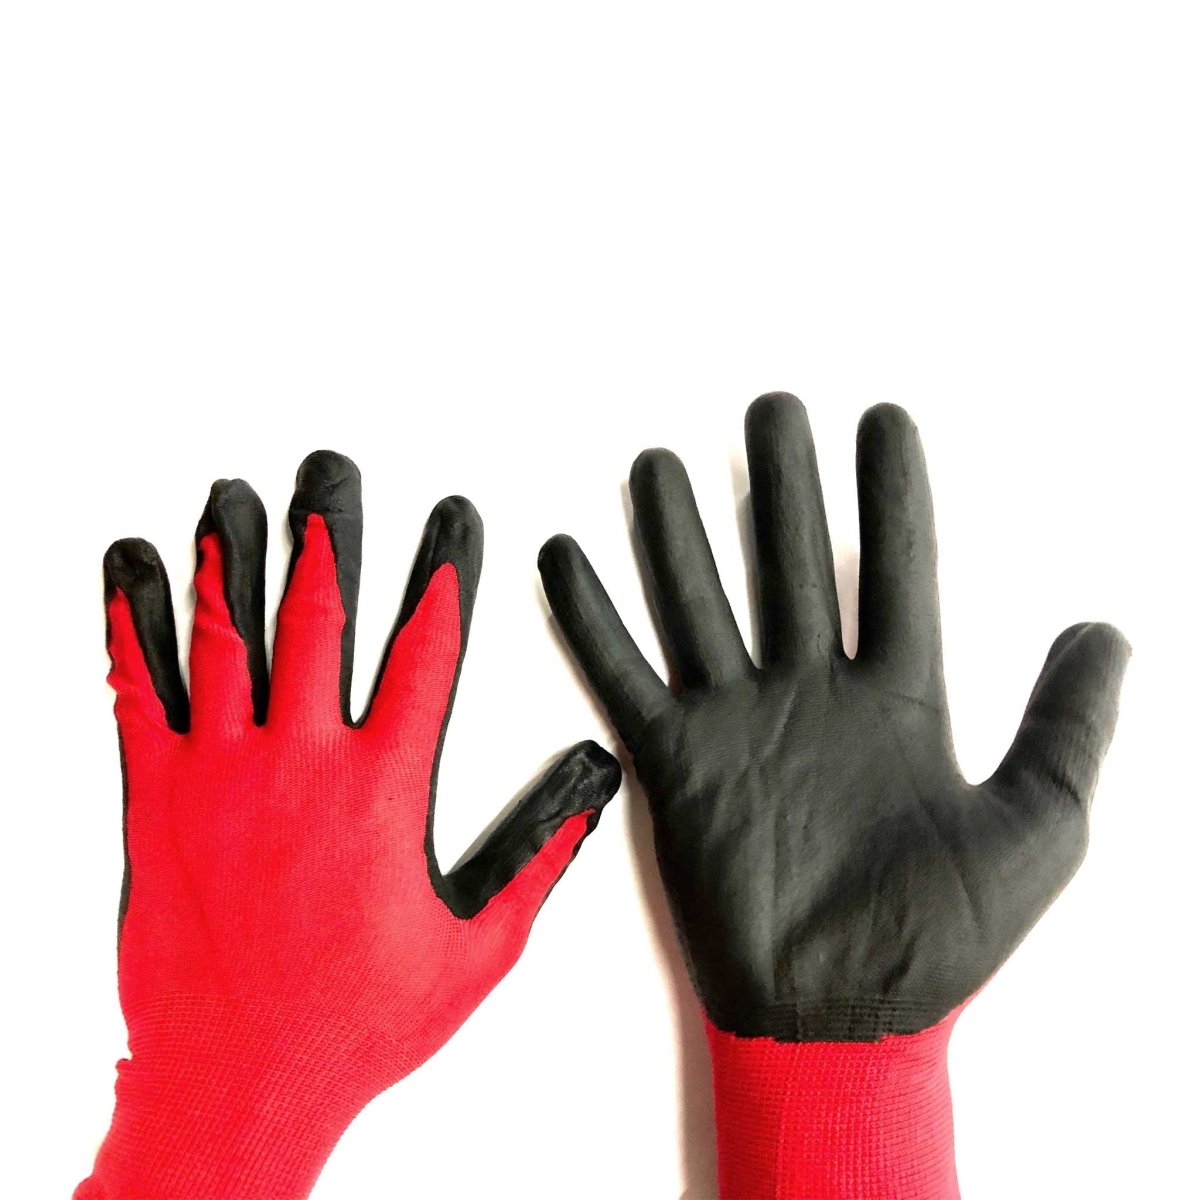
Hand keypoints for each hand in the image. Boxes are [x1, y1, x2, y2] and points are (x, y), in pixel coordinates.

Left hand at [79, 451, 618, 1199]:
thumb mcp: (477, 950)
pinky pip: (138, 692)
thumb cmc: (353, 1023)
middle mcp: (301, 766)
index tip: (451, 523)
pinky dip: (133, 622)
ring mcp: (221, 776)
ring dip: (236, 556)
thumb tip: (590, 786)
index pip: (425, 653)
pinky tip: (134, 570)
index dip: (443, 576)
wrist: (236, 1082)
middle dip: (330, 534)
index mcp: (384, 792)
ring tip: (238, 493)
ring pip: (228, 637)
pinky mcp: (155, 800)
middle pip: (320, 618)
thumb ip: (537, 856)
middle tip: (331, 473)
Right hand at [539, 394, 1128, 1196]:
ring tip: (662, 460)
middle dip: (783, 484)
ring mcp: (740, 725)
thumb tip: (1106, 629)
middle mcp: (813, 696)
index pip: (898, 570)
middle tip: (771, 407)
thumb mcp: (1039, 830)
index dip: (893, 493)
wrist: (841, 1023)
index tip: (885, 418)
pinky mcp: (677, 765)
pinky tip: (568, 557)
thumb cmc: (945, 941)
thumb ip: (1068, 728)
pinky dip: (592, 620)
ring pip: (700, 603)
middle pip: (792, 563)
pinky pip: (624, 677)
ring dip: (678, 533)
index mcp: (900, 703)